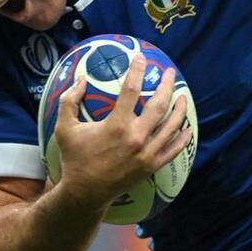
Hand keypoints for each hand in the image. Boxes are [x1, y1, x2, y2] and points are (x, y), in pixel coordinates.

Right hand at [54, 55, 191, 207]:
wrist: (86, 192)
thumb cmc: (75, 158)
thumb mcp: (64, 128)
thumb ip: (69, 101)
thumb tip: (81, 79)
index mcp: (116, 125)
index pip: (131, 90)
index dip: (137, 71)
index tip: (141, 58)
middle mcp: (136, 137)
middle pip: (159, 105)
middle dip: (167, 85)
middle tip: (170, 73)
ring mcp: (147, 153)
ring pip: (171, 126)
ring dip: (179, 109)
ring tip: (183, 96)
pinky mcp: (151, 166)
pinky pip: (173, 150)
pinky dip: (182, 138)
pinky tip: (187, 128)